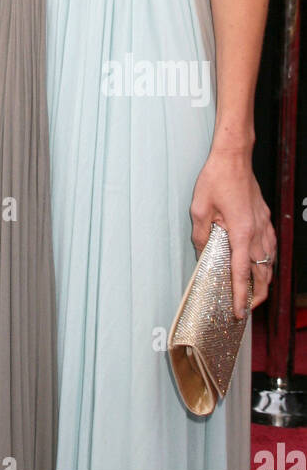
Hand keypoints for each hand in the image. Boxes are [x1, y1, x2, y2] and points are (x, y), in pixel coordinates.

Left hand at [190, 149, 274, 317]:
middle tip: (245, 307)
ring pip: (270, 262)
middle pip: (263, 274)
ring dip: (263, 280)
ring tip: (251, 291)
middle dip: (257, 295)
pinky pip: (270, 247)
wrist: (234, 156)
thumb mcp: (199, 208)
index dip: (241, 296)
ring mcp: (264, 225)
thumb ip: (201, 235)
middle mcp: (257, 232)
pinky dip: (266, 261)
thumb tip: (202, 253)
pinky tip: (258, 263)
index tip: (239, 312)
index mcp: (241, 232)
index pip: (243, 273)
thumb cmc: (217, 177)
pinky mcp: (264, 218)